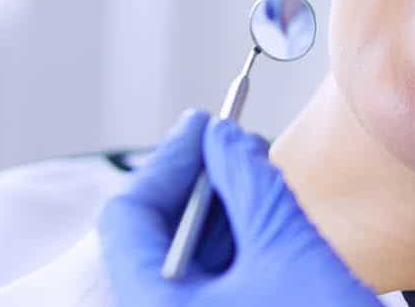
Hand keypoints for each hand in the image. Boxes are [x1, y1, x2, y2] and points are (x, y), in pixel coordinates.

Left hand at [97, 109, 381, 306]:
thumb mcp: (286, 250)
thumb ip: (247, 181)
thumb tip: (222, 138)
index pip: (128, 216)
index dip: (169, 160)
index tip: (205, 124)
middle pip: (151, 240)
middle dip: (196, 185)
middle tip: (232, 144)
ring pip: (180, 268)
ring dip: (217, 218)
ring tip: (254, 177)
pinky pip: (205, 292)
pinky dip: (230, 255)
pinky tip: (261, 224)